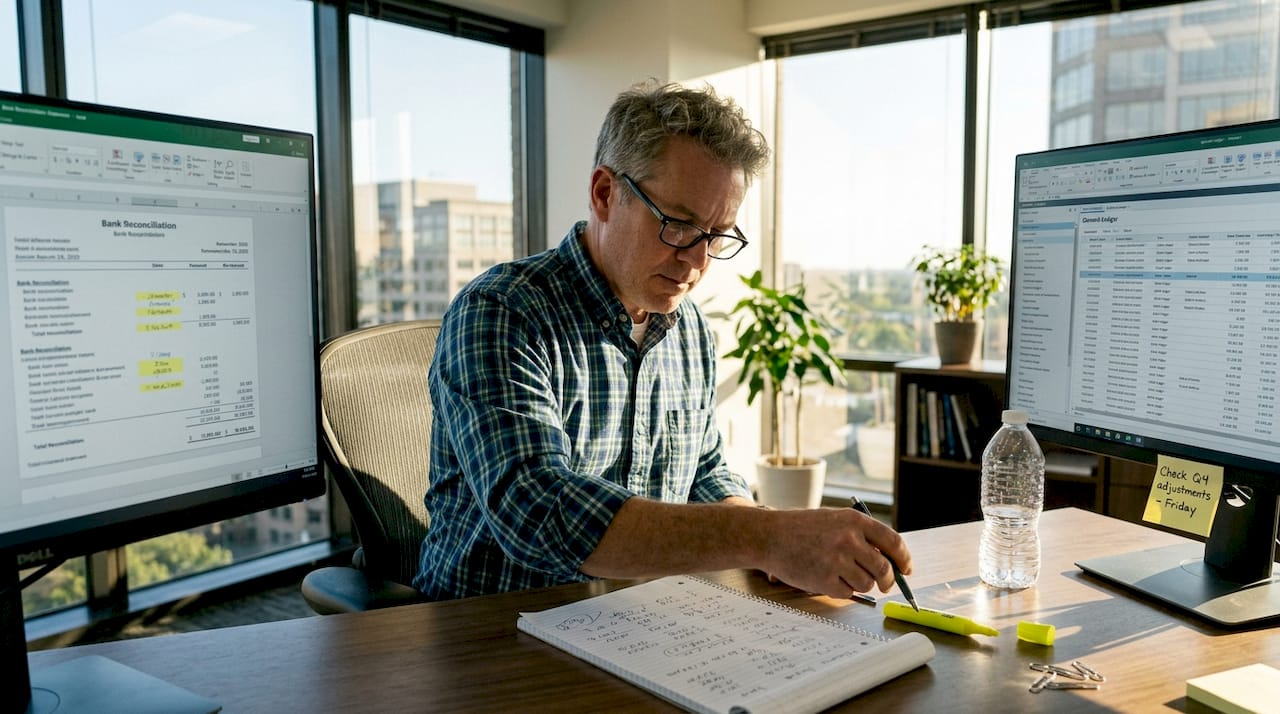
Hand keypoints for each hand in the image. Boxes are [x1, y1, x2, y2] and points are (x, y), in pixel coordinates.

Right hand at [755, 507, 911, 598]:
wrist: (770, 536)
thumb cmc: (803, 528)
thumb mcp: (835, 520)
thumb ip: (862, 536)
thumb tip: (891, 562)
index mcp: (855, 521)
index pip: (894, 542)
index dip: (904, 559)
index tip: (906, 570)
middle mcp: (848, 539)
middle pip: (884, 569)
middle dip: (887, 581)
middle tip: (883, 585)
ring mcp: (836, 560)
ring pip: (867, 584)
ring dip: (861, 584)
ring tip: (841, 574)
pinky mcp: (824, 580)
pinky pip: (848, 593)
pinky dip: (842, 590)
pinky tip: (827, 578)